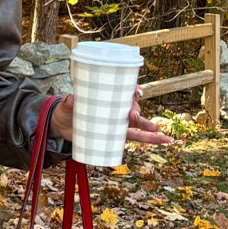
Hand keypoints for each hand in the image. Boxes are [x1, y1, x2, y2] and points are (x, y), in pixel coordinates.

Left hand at [49, 89, 171, 149]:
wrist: (63, 126)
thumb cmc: (67, 111)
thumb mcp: (65, 105)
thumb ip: (67, 102)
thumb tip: (71, 99)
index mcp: (106, 94)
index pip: (124, 88)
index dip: (133, 88)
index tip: (136, 92)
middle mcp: (115, 107)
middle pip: (132, 106)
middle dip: (136, 110)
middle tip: (132, 115)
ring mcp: (117, 122)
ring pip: (137, 123)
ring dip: (149, 126)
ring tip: (157, 130)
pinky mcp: (116, 135)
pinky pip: (136, 137)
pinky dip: (151, 139)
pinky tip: (165, 140)